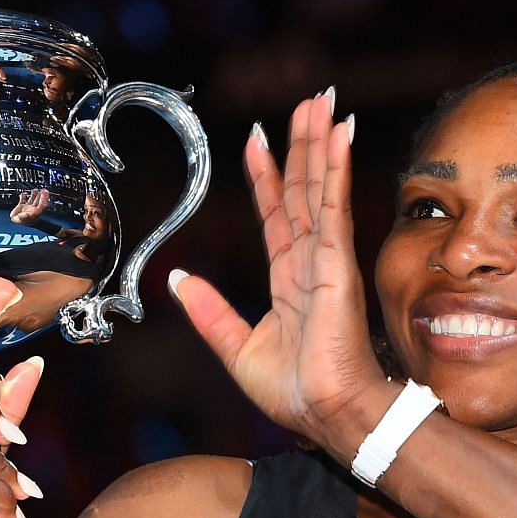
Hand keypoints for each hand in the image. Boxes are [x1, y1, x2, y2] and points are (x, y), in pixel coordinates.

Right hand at [9, 187, 50, 226]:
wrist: (14, 223)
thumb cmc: (21, 222)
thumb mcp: (25, 219)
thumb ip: (26, 216)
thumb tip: (28, 213)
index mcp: (36, 212)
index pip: (42, 204)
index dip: (45, 198)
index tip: (45, 193)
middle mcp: (33, 209)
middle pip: (38, 200)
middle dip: (41, 195)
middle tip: (42, 189)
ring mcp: (27, 207)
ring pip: (32, 199)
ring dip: (33, 194)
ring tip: (34, 190)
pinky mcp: (21, 206)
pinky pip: (23, 199)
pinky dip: (23, 196)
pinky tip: (23, 194)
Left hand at [169, 89, 387, 451]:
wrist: (326, 415)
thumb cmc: (296, 393)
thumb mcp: (236, 348)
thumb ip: (209, 311)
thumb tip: (177, 277)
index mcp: (290, 280)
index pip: (278, 215)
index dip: (268, 176)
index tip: (260, 139)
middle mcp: (311, 263)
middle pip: (305, 191)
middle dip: (304, 145)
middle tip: (308, 102)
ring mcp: (328, 260)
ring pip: (320, 189)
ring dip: (321, 144)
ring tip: (324, 104)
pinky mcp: (339, 264)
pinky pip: (333, 207)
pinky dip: (335, 170)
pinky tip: (338, 137)